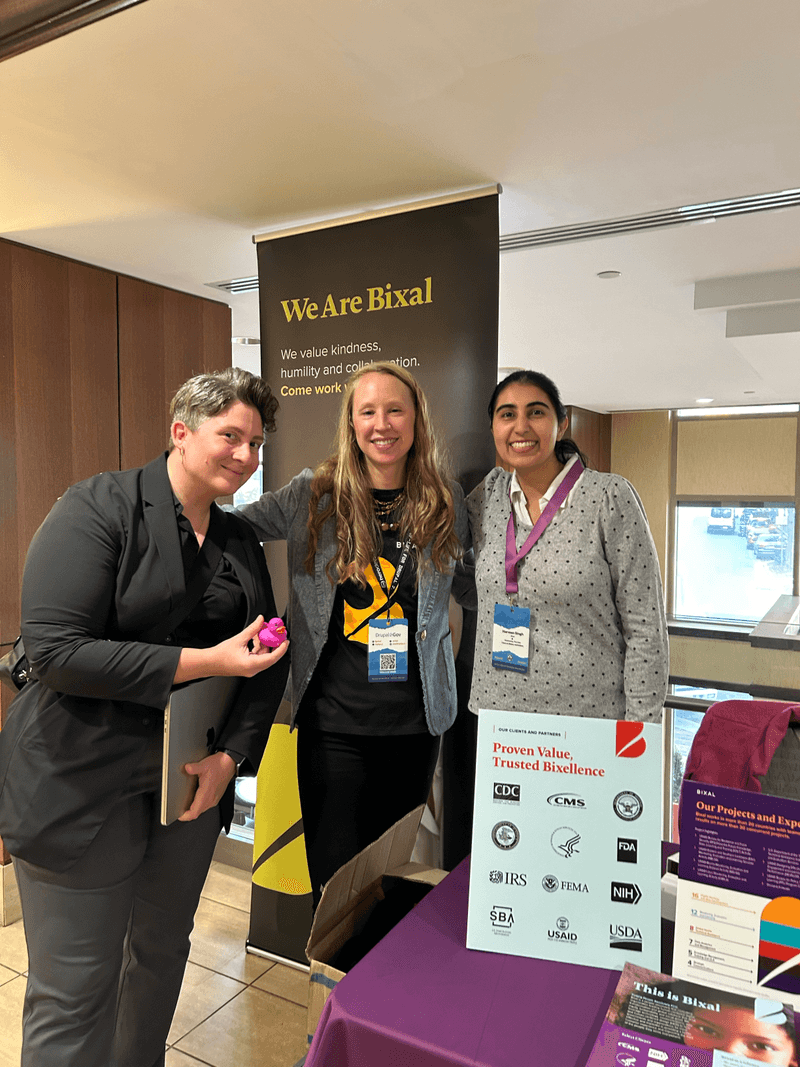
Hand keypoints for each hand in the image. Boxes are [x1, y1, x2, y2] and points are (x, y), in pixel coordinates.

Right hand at [174, 615, 288, 683]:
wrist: (209, 662)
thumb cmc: (220, 656)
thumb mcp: (239, 639)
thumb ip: (252, 629)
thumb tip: (261, 620)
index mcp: (251, 665)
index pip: (272, 658)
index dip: (281, 648)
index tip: (285, 640)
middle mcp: (253, 669)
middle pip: (270, 656)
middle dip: (273, 643)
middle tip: (276, 633)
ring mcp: (251, 668)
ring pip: (264, 655)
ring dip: (265, 643)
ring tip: (262, 631)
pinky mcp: (248, 666)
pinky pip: (258, 656)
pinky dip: (259, 646)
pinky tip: (256, 637)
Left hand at [179, 751, 236, 821]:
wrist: (229, 764)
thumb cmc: (219, 765)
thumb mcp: (204, 765)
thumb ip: (193, 768)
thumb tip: (186, 768)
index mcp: (206, 793)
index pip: (195, 812)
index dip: (185, 816)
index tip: (179, 816)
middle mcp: (211, 798)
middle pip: (197, 813)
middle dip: (187, 814)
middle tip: (179, 811)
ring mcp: (214, 799)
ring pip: (201, 810)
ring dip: (193, 810)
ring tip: (185, 807)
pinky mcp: (216, 797)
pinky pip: (206, 806)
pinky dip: (199, 807)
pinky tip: (195, 800)